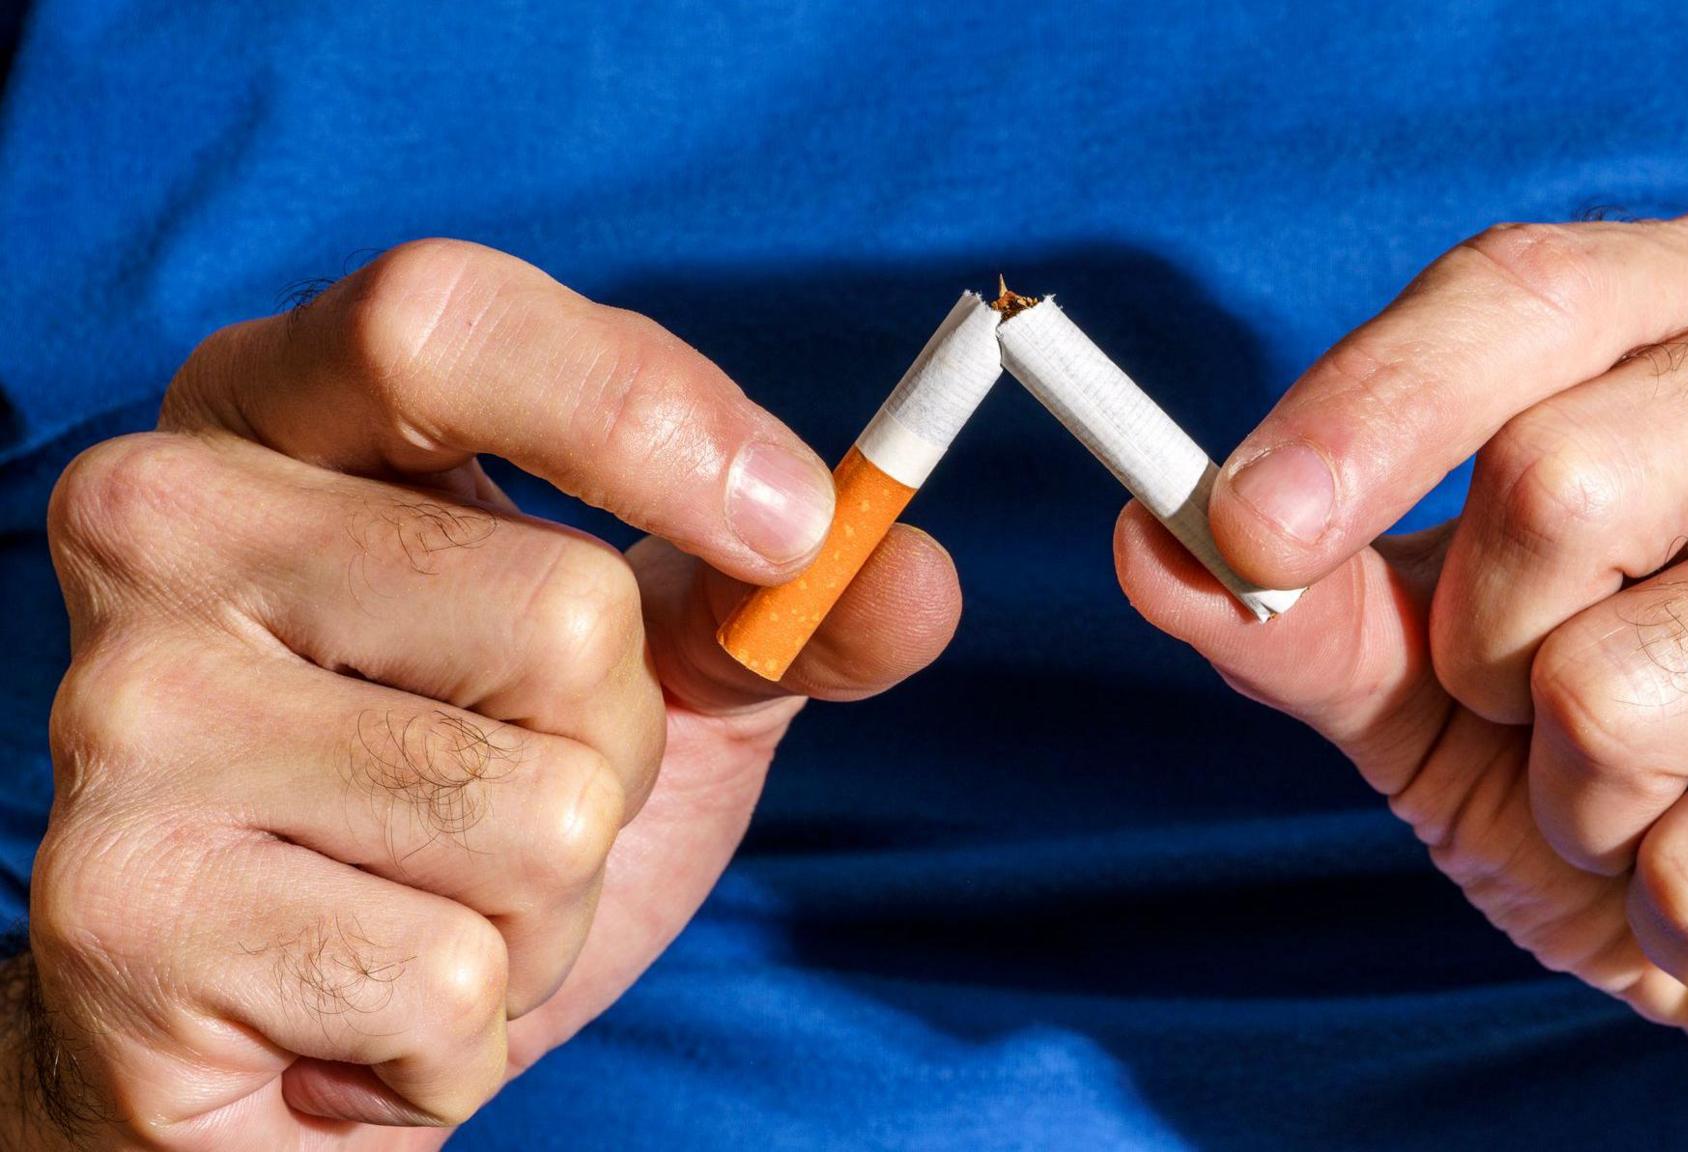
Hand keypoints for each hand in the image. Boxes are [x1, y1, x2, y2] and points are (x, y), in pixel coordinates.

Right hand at [17, 240, 957, 1147]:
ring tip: (430, 900)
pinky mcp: (122, 909)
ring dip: (548, 906)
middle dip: (610, 751)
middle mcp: (160, 523)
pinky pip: (454, 977)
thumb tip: (917, 570)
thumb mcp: (642, 680)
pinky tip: (368, 1008)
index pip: (437, 320)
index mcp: (271, 411)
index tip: (790, 520)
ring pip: (533, 814)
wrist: (298, 1035)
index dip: (640, 407)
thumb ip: (778, 614)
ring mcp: (121, 715)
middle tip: (496, 792)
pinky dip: (471, 1023)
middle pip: (559, 610)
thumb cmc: (461, 811)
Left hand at [1117, 208, 1687, 1147]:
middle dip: (1485, 652)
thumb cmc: (1637, 764)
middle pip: (1557, 473)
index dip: (1359, 412)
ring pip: (1618, 684)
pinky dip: (1668, 909)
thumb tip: (1149, 541)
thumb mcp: (1436, 686)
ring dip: (1576, 800)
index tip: (1242, 526)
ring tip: (1655, 798)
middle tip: (1539, 706)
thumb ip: (1306, 612)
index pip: (1517, 294)